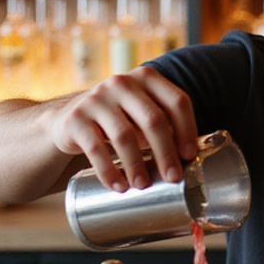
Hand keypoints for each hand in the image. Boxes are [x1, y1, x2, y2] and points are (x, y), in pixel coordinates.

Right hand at [47, 66, 198, 192]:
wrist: (70, 119)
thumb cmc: (120, 120)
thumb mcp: (143, 114)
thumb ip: (166, 126)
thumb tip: (192, 159)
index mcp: (146, 78)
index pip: (177, 101)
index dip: (188, 129)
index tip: (189, 155)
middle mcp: (121, 83)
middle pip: (154, 120)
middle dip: (166, 153)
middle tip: (173, 178)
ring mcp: (96, 99)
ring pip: (125, 136)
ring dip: (137, 165)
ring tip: (143, 185)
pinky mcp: (75, 118)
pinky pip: (95, 148)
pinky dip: (109, 171)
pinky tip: (119, 186)